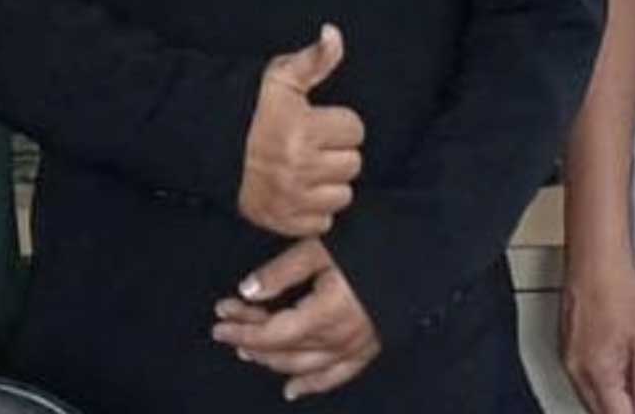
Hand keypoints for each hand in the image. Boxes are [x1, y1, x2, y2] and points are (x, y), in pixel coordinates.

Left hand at [213, 237, 381, 400]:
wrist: (415, 255)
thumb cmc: (368, 244)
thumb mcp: (319, 248)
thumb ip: (281, 272)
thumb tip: (247, 290)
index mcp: (325, 313)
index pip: (273, 332)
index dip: (243, 329)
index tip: (219, 321)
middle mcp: (339, 338)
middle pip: (284, 349)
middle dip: (250, 338)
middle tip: (228, 323)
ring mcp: (355, 348)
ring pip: (304, 366)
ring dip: (272, 360)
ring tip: (248, 351)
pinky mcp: (368, 350)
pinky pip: (336, 376)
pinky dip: (312, 385)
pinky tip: (292, 390)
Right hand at [239, 24, 364, 236]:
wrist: (207, 144)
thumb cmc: (248, 108)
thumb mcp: (280, 77)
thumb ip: (314, 59)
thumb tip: (334, 34)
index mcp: (303, 129)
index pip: (354, 130)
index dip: (339, 123)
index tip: (319, 121)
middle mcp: (300, 167)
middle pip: (352, 164)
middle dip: (336, 152)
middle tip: (314, 145)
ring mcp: (291, 198)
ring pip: (342, 195)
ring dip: (330, 182)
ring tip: (309, 168)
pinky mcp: (281, 220)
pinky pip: (322, 222)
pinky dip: (315, 209)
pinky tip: (300, 190)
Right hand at [559, 251, 634, 413]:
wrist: (595, 257)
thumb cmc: (618, 289)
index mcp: (597, 375)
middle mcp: (576, 372)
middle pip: (601, 412)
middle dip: (624, 411)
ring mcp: (567, 360)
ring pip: (590, 398)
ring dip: (612, 401)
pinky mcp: (565, 347)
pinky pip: (582, 379)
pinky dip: (601, 383)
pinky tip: (617, 370)